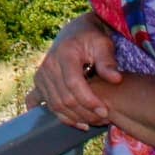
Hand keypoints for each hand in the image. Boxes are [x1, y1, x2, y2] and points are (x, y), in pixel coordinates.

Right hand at [25, 12, 122, 129]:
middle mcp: (48, 64)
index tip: (105, 111)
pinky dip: (55, 114)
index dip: (89, 101)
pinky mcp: (39, 82)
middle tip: (103, 119)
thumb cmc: (92, 38)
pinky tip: (72, 122)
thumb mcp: (103, 44)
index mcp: (64, 53)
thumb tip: (116, 79)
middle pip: (64, 98)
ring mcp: (41, 74)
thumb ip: (108, 61)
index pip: (73, 84)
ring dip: (74, 118)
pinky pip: (42, 103)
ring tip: (94, 122)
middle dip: (85, 113)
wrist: (76, 32)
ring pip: (55, 105)